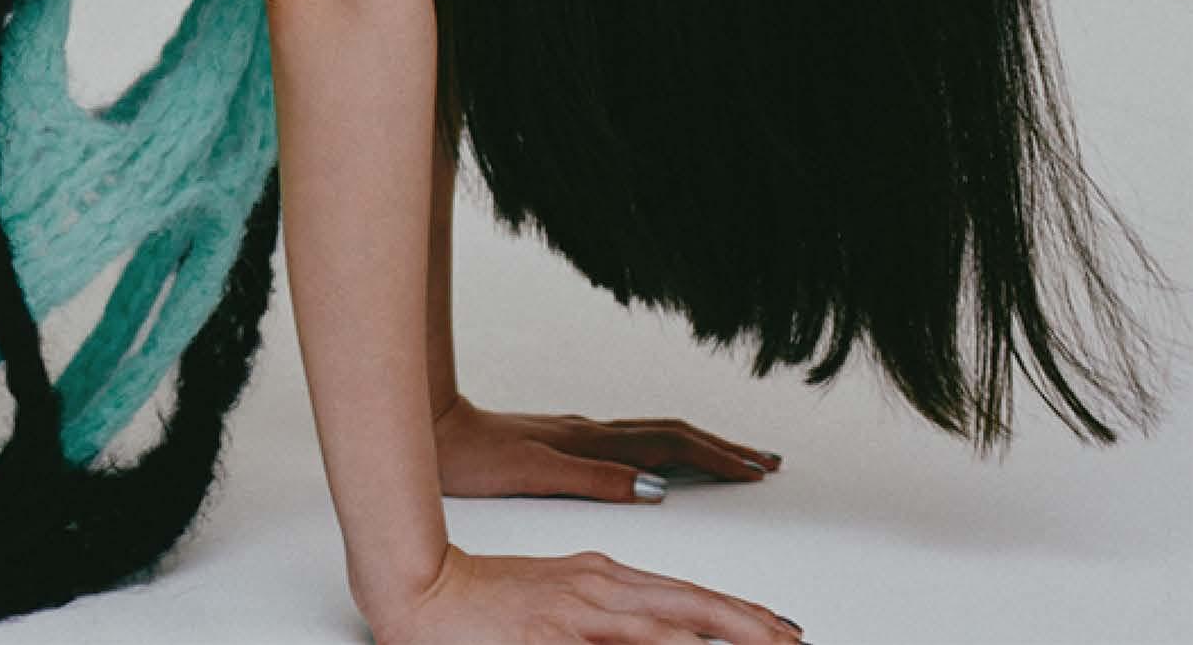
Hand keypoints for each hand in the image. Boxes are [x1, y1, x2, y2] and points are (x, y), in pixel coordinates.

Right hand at [371, 543, 804, 644]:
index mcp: (600, 576)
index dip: (734, 610)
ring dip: (719, 633)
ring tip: (765, 644)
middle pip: (689, 603)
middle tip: (792, 637)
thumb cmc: (483, 603)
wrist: (422, 590)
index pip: (683, 594)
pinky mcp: (555, 629)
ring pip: (667, 624)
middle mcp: (597, 584)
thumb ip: (604, 619)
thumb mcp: (557, 604)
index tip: (776, 626)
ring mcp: (578, 606)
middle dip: (747, 622)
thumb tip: (651, 633)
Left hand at [432, 393, 782, 502]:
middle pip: (675, 434)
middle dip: (724, 448)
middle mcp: (595, 432)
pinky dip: (668, 449)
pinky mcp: (571, 440)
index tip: (757, 471)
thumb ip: (594, 477)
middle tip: (767, 463)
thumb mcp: (534, 473)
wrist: (436, 430)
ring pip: (657, 434)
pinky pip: (636, 441)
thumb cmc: (476, 459)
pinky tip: (670, 462)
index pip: (672, 447)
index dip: (718, 459)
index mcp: (594, 442)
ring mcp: (584, 433)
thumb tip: (654, 487)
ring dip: (701, 446)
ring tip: (734, 458)